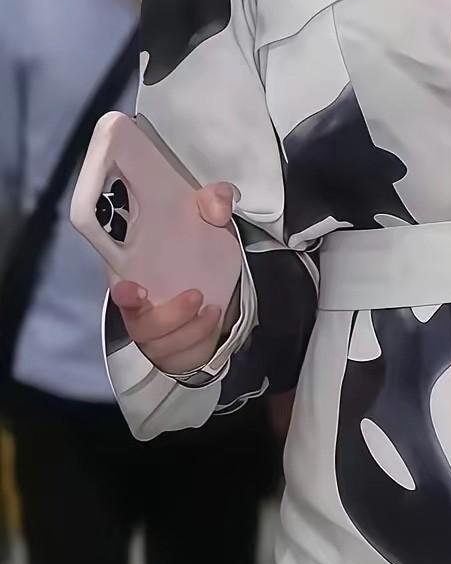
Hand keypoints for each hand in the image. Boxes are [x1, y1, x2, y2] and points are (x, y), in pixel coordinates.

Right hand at [110, 182, 240, 373]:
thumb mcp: (208, 223)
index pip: (120, 290)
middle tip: (196, 296)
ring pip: (162, 347)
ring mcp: (156, 337)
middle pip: (140, 327)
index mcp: (137, 276)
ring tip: (213, 311)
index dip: (125, 294)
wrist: (217, 290)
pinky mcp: (173, 355)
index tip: (133, 290)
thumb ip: (213, 203)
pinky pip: (182, 360)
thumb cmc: (198, 255)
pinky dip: (200, 345)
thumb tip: (217, 204)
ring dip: (191, 331)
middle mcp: (141, 311)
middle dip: (169, 317)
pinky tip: (215, 325)